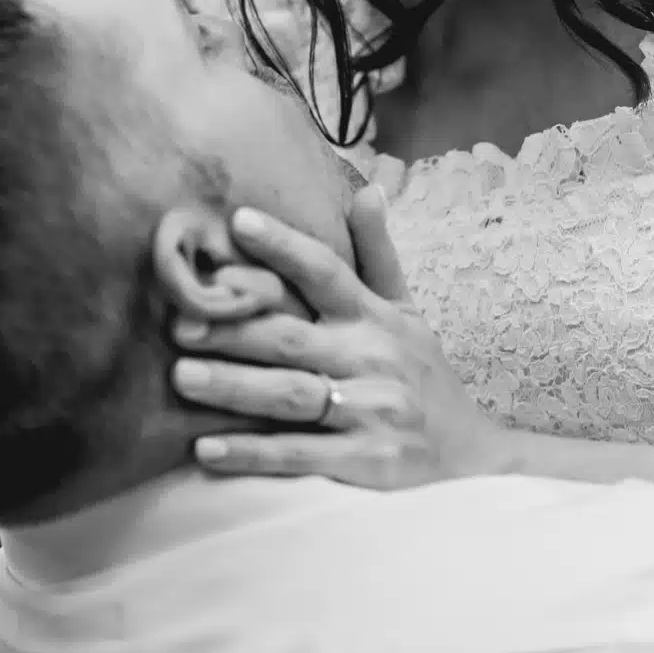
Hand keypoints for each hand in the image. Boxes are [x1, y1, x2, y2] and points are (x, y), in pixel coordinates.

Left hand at [169, 188, 511, 487]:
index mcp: (375, 317)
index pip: (327, 271)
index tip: (238, 222)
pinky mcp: (367, 462)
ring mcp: (370, 411)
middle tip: (178, 323)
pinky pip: (300, 455)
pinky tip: (207, 449)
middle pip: (292, 337)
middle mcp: (371, 358)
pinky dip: (253, 453)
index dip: (284, 246)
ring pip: (290, 395)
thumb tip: (370, 190)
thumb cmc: (425, 377)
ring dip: (233, 387)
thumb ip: (379, 255)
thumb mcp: (410, 312)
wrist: (475, 459)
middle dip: (233, 329)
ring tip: (182, 377)